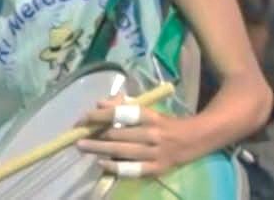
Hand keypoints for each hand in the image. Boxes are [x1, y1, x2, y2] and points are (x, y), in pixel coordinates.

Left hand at [75, 96, 194, 179]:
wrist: (196, 140)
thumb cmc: (166, 123)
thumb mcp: (150, 110)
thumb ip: (125, 105)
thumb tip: (99, 104)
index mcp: (152, 116)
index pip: (123, 113)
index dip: (102, 115)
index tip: (85, 116)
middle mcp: (153, 134)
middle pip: (120, 134)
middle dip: (96, 134)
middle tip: (77, 134)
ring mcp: (155, 153)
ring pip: (123, 151)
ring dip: (100, 149)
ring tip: (82, 147)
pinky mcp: (157, 169)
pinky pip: (133, 169)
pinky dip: (116, 167)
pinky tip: (101, 164)